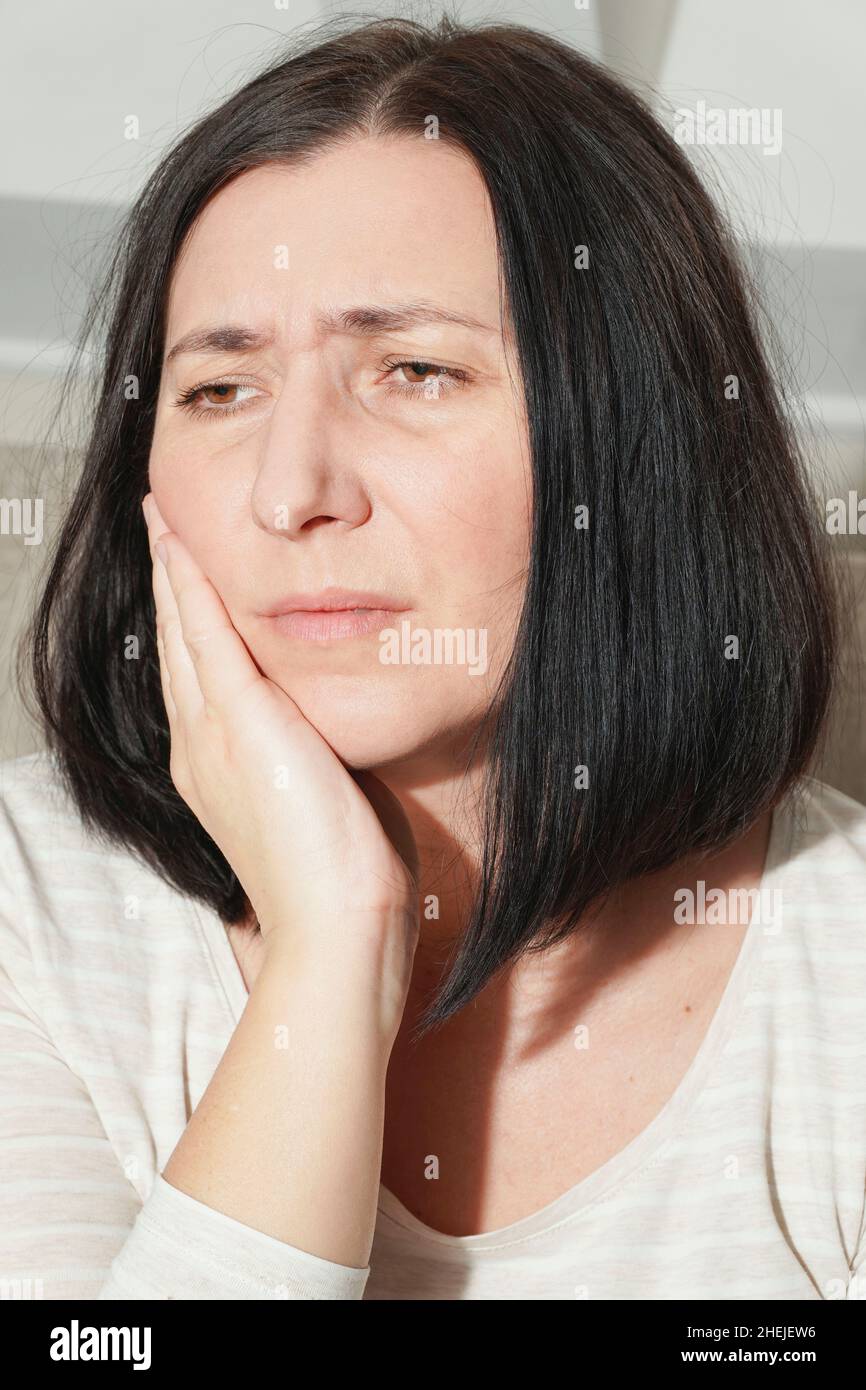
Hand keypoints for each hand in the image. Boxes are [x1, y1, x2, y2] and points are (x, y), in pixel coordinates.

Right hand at [141, 492, 419, 1011]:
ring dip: (173, 569)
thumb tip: (340, 732)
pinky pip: (206, 636)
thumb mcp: (323, 800)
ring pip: (182, 632)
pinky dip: (192, 586)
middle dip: (170, 582)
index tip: (186, 578)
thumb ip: (319, 755)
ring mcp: (212, 736)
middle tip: (160, 527)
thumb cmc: (343, 879)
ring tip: (162, 517)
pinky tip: (182, 544)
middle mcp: (199, 748)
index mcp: (217, 769)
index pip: (196, 677)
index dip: (186, 622)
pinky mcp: (241, 725)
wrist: (338, 928)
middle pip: (176, 646)